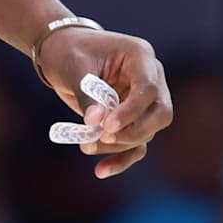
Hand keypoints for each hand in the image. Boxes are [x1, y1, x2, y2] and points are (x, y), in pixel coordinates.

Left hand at [39, 27, 171, 180]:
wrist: (62, 52)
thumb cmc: (69, 51)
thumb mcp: (73, 67)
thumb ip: (86, 94)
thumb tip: (95, 122)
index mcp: (140, 56)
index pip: (149, 88)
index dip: (131, 111)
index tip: (106, 126)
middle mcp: (150, 78)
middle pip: (160, 113)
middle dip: (134, 131)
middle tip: (104, 137)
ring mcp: (143, 100)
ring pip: (146, 132)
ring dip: (119, 146)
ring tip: (86, 146)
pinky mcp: (130, 118)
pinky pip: (135, 144)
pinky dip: (120, 159)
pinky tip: (101, 170)